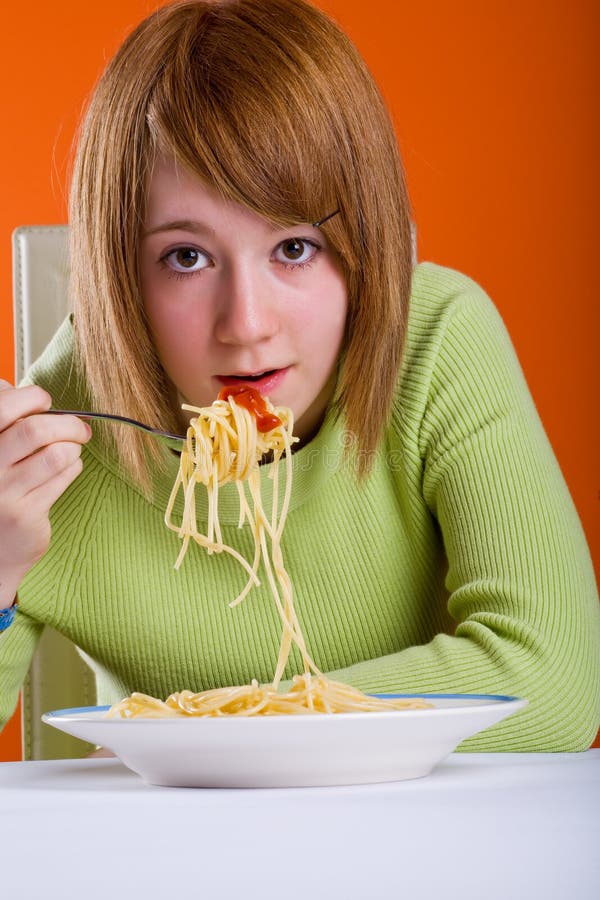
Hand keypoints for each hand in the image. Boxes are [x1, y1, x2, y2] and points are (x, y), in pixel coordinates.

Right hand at [0, 380, 91, 607]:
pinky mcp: (26, 514)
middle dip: (67, 423)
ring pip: (56, 454)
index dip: (32, 398)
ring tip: (72, 450)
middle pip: (35, 429)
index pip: (5, 406)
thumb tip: (14, 388)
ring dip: (73, 447)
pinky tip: (66, 469)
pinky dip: (73, 467)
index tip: (44, 402)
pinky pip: (63, 477)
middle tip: (80, 428)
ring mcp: (3, 492)